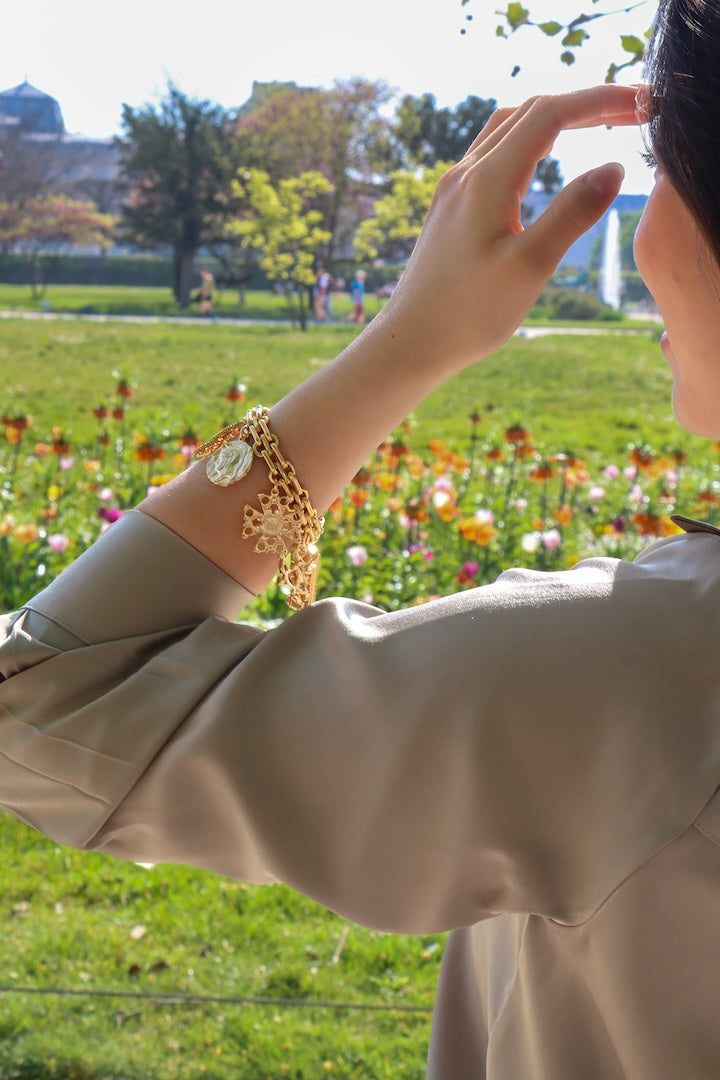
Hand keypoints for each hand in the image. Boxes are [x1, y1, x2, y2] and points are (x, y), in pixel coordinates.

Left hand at [377, 84, 638, 375]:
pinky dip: (527, 141)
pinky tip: (541, 161)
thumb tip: (613, 168)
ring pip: (507, 128)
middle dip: (583, 103)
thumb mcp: (530, 267)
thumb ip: (572, 214)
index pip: (550, 114)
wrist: (410, 343)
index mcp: (487, 181)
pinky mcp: (449, 209)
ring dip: (553, 117)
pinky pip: (491, 154)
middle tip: (632, 110)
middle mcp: (466, 174)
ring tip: (595, 124)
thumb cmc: (468, 314)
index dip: (600, 101)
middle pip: (530, 111)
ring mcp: (454, 190)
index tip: (642, 103)